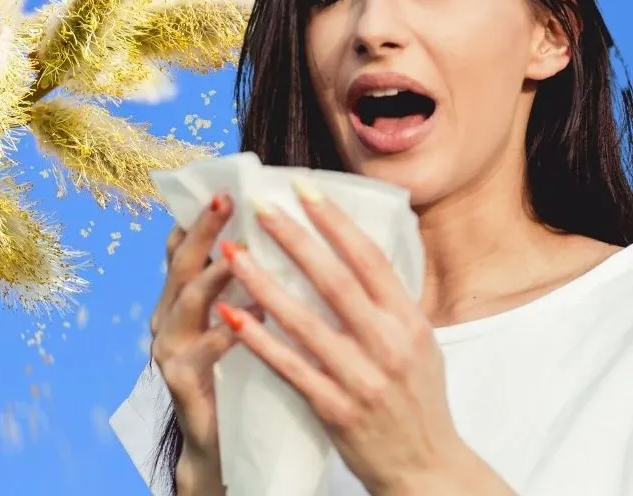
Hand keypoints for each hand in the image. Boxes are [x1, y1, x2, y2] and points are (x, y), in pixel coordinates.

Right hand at [149, 194, 261, 495]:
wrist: (227, 447)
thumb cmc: (242, 376)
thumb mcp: (240, 321)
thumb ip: (249, 283)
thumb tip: (284, 232)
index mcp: (185, 298)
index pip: (184, 246)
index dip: (200, 215)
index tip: (225, 184)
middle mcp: (169, 316)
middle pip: (181, 263)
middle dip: (203, 230)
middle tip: (225, 201)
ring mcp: (170, 348)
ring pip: (185, 302)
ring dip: (212, 275)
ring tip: (238, 254)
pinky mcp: (181, 381)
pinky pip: (202, 352)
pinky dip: (228, 332)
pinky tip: (254, 317)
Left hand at [214, 180, 512, 494]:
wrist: (426, 471)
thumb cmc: (417, 401)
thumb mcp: (420, 344)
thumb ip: (390, 301)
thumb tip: (359, 248)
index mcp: (410, 322)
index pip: (370, 258)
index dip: (334, 221)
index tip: (302, 188)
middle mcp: (389, 345)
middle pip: (334, 280)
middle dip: (293, 239)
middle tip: (257, 208)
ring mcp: (361, 378)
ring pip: (303, 320)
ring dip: (262, 283)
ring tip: (231, 253)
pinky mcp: (334, 409)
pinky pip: (288, 367)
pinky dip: (258, 340)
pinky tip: (231, 316)